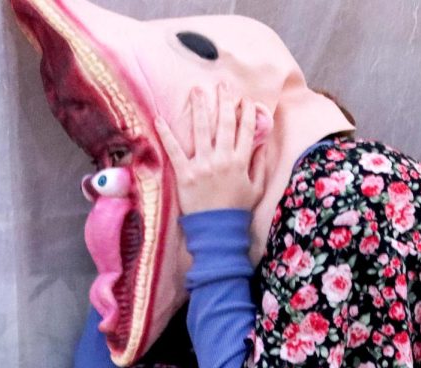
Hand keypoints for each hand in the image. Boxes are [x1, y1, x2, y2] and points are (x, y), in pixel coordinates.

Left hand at [156, 85, 263, 214]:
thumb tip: (262, 143)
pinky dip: (166, 134)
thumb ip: (259, 164)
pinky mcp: (185, 173)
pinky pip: (174, 150)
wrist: (217, 230)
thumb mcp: (256, 188)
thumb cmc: (237, 210)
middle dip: (225, 101)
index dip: (246, 112)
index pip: (246, 130)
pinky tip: (159, 119)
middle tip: (222, 84)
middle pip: (225, 123)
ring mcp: (202, 165)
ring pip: (201, 129)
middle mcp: (222, 159)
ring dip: (199, 107)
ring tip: (197, 90)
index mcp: (241, 161)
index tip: (245, 99)